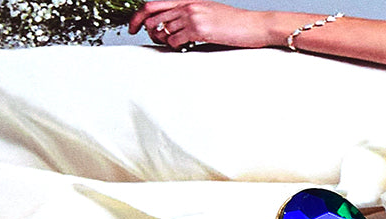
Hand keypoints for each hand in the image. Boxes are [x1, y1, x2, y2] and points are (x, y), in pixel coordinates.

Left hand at [128, 1, 273, 48]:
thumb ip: (189, 18)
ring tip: (173, 44)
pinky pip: (175, 40)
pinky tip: (184, 48)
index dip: (138, 16)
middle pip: (152, 16)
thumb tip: (171, 31)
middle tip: (147, 39)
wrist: (253, 25)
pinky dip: (175, 47)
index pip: (154, 4)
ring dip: (162, 41)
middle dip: (144, 30)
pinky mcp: (199, 29)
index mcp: (188, 0)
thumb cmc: (233, 24)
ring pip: (163, 30)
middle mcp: (187, 5)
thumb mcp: (208, 14)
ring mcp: (192, 16)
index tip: (132, 27)